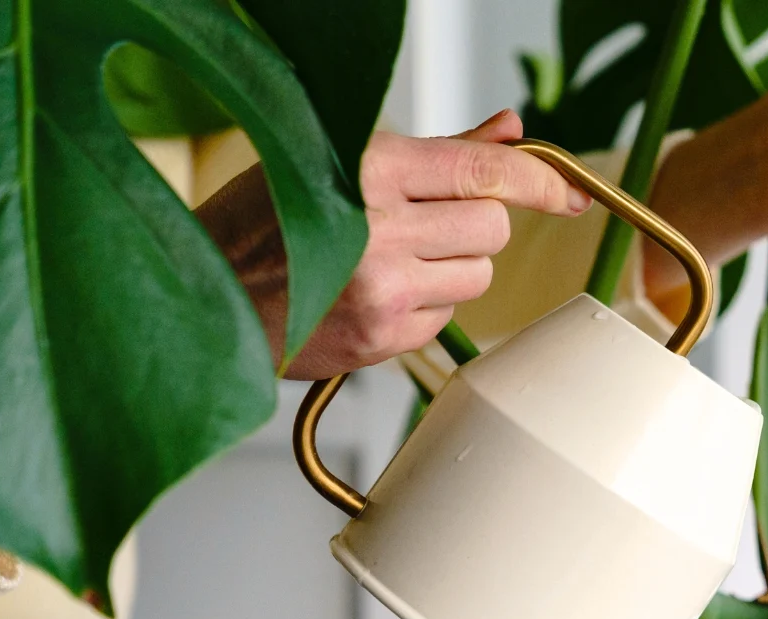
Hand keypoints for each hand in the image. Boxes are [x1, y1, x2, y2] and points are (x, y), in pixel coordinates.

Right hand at [197, 110, 590, 379]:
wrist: (201, 295)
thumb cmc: (259, 222)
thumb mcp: (335, 160)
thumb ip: (438, 149)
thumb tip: (509, 131)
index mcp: (368, 170)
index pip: (484, 173)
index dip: (539, 180)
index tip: (567, 191)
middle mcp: (380, 231)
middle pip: (492, 227)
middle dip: (473, 224)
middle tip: (423, 222)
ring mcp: (382, 292)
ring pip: (478, 276)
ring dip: (453, 266)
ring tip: (393, 258)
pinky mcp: (381, 339)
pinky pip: (444, 318)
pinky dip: (424, 305)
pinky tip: (375, 293)